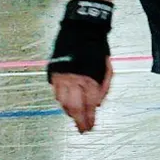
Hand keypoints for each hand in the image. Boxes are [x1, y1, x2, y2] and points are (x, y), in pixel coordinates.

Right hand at [48, 0, 114, 133]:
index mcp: (90, 78)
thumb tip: (97, 104)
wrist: (81, 29)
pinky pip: (55, 92)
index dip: (90, 117)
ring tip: (75, 117)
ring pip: (62, 101)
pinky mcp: (53, 73)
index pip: (90, 104)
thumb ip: (103, 87)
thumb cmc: (97, 48)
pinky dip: (60, 100)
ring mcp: (62, 77)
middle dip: (79, 120)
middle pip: (74, 106)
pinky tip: (65, 104)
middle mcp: (74, 79)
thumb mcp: (107, 67)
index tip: (90, 127)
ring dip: (68, 111)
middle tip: (82, 129)